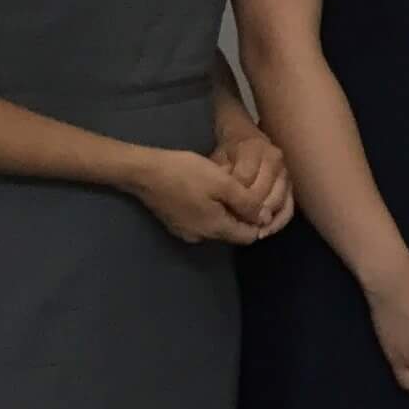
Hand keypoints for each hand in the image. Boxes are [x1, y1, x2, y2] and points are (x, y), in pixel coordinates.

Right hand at [125, 145, 272, 244]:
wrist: (143, 172)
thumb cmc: (186, 174)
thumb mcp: (223, 183)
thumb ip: (247, 203)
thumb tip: (265, 219)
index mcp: (215, 229)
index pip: (248, 237)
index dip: (258, 221)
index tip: (258, 201)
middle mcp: (201, 237)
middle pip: (232, 231)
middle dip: (241, 214)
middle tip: (241, 190)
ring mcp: (185, 232)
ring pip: (217, 225)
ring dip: (225, 210)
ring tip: (224, 187)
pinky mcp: (175, 224)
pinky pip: (201, 221)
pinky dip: (209, 209)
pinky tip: (205, 191)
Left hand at [211, 132, 293, 235]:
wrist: (245, 134)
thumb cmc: (228, 150)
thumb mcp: (218, 158)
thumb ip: (222, 178)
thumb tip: (224, 203)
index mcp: (252, 148)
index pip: (245, 179)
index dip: (235, 198)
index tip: (225, 213)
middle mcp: (274, 158)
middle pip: (265, 193)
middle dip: (253, 213)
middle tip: (241, 229)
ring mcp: (285, 170)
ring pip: (279, 201)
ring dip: (268, 220)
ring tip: (254, 232)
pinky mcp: (290, 182)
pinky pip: (289, 205)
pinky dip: (279, 221)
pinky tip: (267, 230)